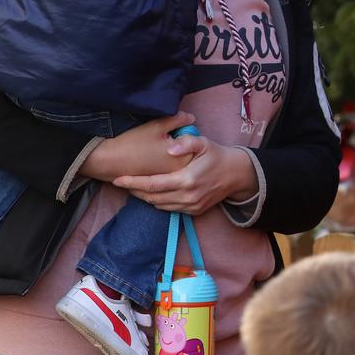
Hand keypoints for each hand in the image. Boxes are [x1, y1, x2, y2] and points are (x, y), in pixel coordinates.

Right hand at [80, 113, 196, 182]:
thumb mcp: (158, 125)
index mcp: (182, 159)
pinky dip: (163, 167)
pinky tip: (150, 159)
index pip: (195, 146)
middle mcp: (178, 174)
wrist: (109, 161)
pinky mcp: (157, 185)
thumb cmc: (134, 142)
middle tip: (160, 141)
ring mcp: (168, 182)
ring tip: (153, 150)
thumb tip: (192, 118)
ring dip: (172, 158)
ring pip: (178, 167)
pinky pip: (167, 175)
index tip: (171, 133)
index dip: (184, 135)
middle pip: (188, 157)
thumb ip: (179, 120)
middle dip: (180, 148)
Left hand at [113, 135, 257, 213]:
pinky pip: (169, 209)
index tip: (117, 179)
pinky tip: (153, 192)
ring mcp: (191, 206)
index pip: (152, 184)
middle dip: (135, 190)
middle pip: (152, 197)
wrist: (237, 174)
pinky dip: (158, 201)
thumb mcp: (204, 143)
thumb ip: (186, 142)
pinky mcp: (194, 211)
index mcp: (187, 179)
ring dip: (145, 197)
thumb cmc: (217, 156)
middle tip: (123, 182)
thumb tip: (169, 147)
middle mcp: (187, 196)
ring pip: (159, 205)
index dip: (133, 183)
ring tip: (135, 187)